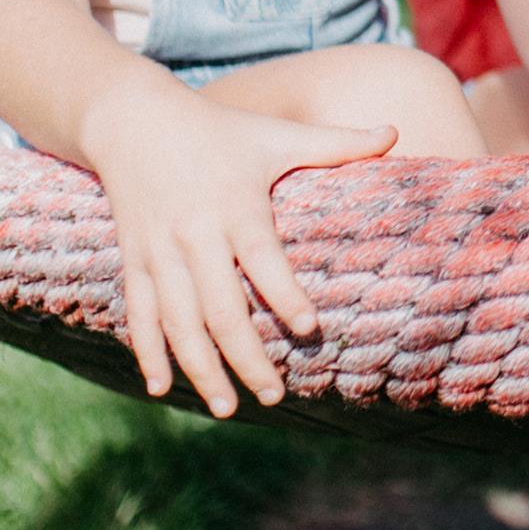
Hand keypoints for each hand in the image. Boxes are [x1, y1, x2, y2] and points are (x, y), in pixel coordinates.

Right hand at [81, 80, 394, 418]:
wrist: (133, 121)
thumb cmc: (220, 131)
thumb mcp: (276, 133)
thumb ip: (337, 141)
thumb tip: (395, 131)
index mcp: (235, 205)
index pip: (262, 256)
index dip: (284, 293)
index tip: (310, 327)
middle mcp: (194, 234)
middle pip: (220, 306)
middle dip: (246, 356)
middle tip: (276, 395)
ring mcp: (159, 252)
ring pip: (178, 322)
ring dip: (200, 368)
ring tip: (227, 408)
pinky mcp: (134, 261)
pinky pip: (139, 314)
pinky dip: (148, 352)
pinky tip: (159, 388)